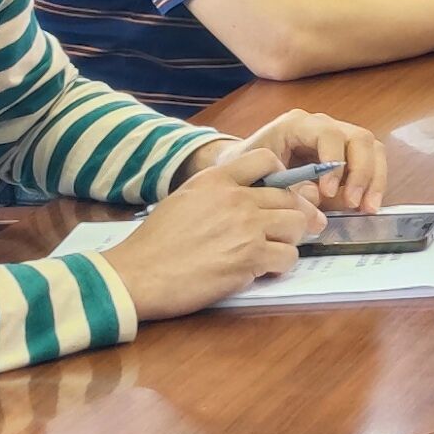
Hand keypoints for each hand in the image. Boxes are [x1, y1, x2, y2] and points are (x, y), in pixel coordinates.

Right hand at [102, 158, 316, 317]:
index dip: (281, 176)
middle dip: (294, 215)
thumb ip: (217, 192)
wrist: (137, 274)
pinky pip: (288, 257)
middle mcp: (236, 198)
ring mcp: (246, 227)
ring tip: (272, 252)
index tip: (279, 193)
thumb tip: (248, 197)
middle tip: (289, 230)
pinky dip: (279, 265)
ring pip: (296, 226)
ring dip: (289, 241)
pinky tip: (262, 270)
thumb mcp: (183, 199)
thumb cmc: (154, 243)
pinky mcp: (251, 257)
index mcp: (216, 179)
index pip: (267, 159)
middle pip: (290, 197)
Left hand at [231, 109, 386, 211]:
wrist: (243, 171)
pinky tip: (366, 206)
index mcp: (297, 125)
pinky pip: (371, 162)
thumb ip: (286, 187)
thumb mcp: (257, 178)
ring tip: (367, 208)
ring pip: (372, 149)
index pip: (329, 134)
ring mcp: (338, 137)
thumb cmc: (246, 171)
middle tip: (354, 203)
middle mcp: (323, 126)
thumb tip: (318, 195)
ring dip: (374, 180)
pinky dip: (373, 184)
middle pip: (359, 138)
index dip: (334, 162)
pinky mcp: (346, 154)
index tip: (328, 193)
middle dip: (362, 173)